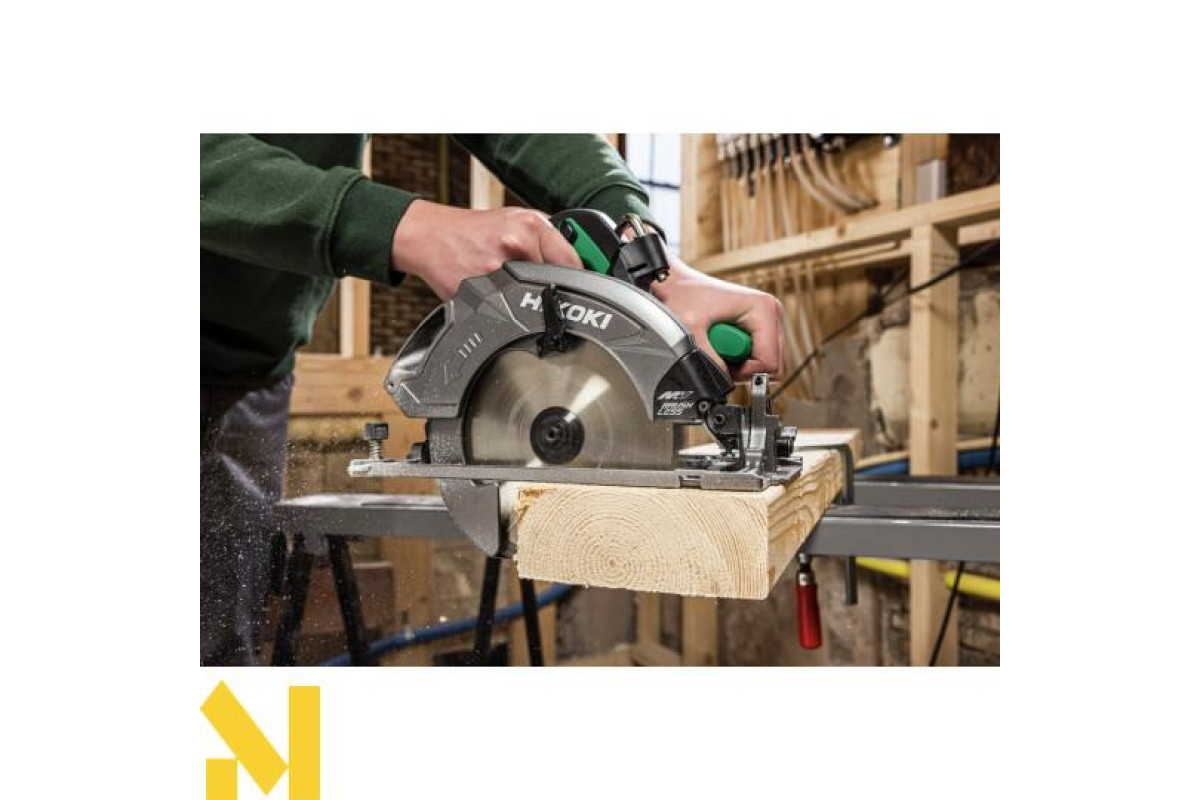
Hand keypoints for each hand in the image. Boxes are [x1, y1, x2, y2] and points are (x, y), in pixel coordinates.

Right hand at [391, 200, 581, 298]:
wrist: (432, 236)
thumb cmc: (476, 230)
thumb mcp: (517, 219)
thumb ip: (549, 238)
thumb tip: (582, 264)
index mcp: (530, 227)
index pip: (574, 262)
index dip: (582, 279)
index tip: (586, 291)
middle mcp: (515, 247)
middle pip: (556, 287)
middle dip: (555, 293)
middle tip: (547, 293)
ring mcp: (496, 273)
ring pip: (532, 304)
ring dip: (529, 303)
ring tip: (515, 289)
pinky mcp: (479, 296)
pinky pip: (507, 313)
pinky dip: (507, 310)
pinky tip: (496, 296)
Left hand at [651, 256, 783, 379]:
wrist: (676, 283)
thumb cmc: (684, 296)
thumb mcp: (692, 332)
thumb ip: (710, 360)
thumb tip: (723, 381)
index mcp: (763, 309)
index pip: (771, 362)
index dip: (747, 373)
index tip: (724, 364)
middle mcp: (771, 312)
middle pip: (772, 363)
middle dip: (744, 368)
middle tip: (719, 355)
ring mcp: (766, 318)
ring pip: (765, 360)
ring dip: (741, 363)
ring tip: (717, 346)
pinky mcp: (758, 324)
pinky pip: (757, 353)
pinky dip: (738, 356)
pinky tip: (722, 343)